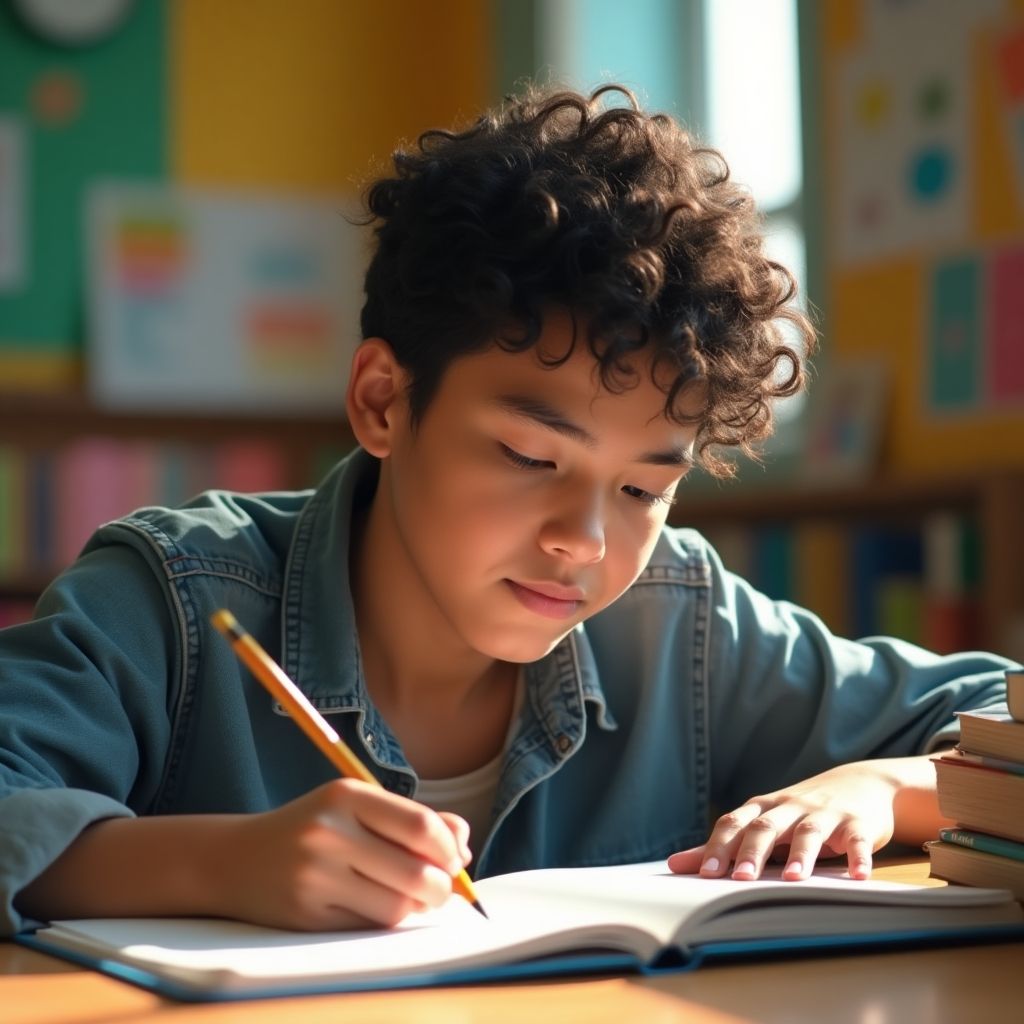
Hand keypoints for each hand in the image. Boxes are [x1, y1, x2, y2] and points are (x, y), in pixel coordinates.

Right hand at [212, 779, 471, 930]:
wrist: (235, 859)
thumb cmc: (313, 829)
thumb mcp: (357, 808)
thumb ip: (412, 820)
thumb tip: (464, 846)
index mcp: (347, 795)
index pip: (419, 826)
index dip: (448, 849)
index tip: (455, 859)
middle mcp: (329, 832)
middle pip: (415, 872)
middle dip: (441, 887)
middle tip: (441, 888)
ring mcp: (315, 875)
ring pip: (396, 906)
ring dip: (415, 908)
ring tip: (410, 897)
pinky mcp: (306, 914)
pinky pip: (368, 926)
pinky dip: (385, 921)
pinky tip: (377, 905)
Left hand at [667, 760, 905, 882]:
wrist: (862, 783)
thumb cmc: (801, 810)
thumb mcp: (764, 821)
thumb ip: (723, 844)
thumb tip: (675, 865)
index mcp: (763, 808)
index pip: (735, 824)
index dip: (719, 846)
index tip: (704, 873)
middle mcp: (790, 808)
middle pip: (767, 827)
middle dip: (752, 852)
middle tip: (740, 878)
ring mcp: (825, 814)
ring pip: (809, 832)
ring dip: (801, 854)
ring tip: (793, 879)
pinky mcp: (858, 824)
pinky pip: (857, 841)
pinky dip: (858, 857)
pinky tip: (857, 876)